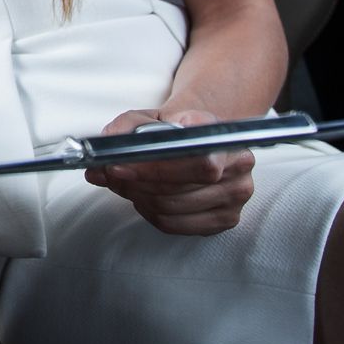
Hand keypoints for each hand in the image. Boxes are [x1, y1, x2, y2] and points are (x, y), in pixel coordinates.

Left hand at [84, 108, 255, 235]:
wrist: (198, 142)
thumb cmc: (174, 131)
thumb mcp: (149, 118)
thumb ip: (126, 128)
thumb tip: (104, 149)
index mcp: (223, 135)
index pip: (195, 160)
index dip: (154, 168)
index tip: (118, 165)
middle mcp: (239, 166)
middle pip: (179, 186)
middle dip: (134, 182)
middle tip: (107, 174)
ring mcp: (236, 195)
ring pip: (171, 207)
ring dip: (137, 197)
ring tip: (123, 184)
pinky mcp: (226, 219)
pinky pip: (175, 224)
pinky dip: (150, 213)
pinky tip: (144, 198)